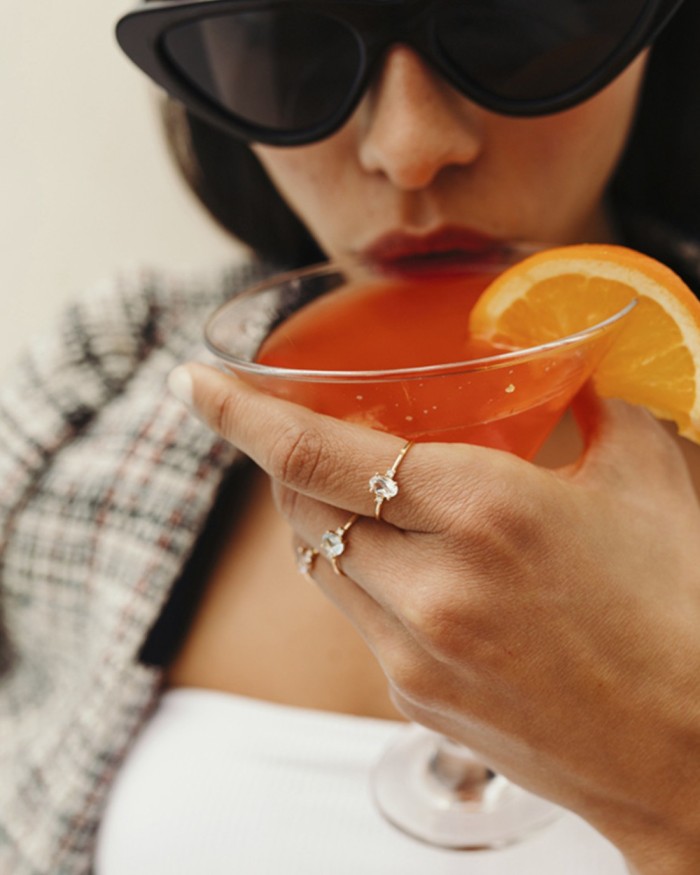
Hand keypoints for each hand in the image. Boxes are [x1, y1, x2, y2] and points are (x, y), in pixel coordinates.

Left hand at [170, 364, 699, 873]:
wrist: (692, 751)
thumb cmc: (679, 609)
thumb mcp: (643, 480)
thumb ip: (589, 413)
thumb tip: (566, 380)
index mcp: (481, 510)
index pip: (316, 451)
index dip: (240, 413)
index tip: (192, 383)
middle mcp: (429, 583)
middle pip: (300, 506)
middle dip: (284, 461)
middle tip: (296, 432)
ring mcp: (411, 652)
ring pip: (321, 562)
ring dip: (321, 519)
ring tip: (359, 496)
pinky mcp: (413, 699)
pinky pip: (358, 616)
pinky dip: (362, 576)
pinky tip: (411, 569)